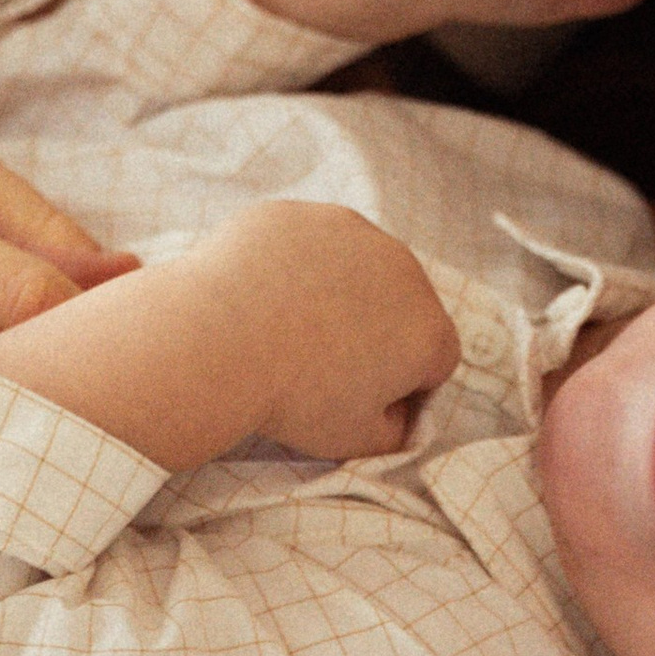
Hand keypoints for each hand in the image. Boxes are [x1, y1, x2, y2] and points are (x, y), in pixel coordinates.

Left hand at [209, 201, 462, 459]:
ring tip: (288, 329)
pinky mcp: (299, 214)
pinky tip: (260, 297)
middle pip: (401, 305)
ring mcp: (349, 230)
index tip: (366, 400)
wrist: (217, 340)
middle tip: (324, 365)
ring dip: (337, 293)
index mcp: (426, 327)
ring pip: (354, 267)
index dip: (406, 387)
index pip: (437, 361)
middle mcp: (401, 268)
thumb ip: (395, 432)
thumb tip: (400, 416)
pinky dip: (290, 267)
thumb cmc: (290, 397)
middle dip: (376, 332)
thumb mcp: (355, 441)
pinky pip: (303, 245)